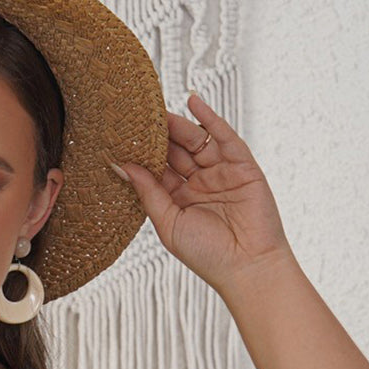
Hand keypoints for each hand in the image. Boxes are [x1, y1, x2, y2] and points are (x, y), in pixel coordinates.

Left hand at [111, 91, 293, 292]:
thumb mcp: (168, 223)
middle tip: (136, 116)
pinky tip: (192, 102)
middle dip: (158, 135)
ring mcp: (220, 172)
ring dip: (178, 124)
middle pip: (175, 151)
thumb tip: (121, 166)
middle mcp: (198, 183)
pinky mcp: (242, 165)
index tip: (121, 137)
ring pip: (196, 141)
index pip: (157, 169)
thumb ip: (147, 193)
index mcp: (179, 199)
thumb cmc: (206, 255)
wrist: (247, 267)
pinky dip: (210, 119)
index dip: (141, 154)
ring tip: (157, 109)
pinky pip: (224, 137)